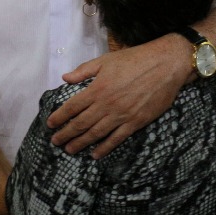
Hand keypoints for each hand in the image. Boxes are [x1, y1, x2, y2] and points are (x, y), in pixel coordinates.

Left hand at [47, 34, 192, 157]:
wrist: (166, 65)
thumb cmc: (134, 60)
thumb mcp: (105, 60)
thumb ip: (83, 71)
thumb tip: (64, 78)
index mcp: (97, 89)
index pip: (72, 107)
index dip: (59, 117)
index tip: (49, 124)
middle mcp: (106, 104)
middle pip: (81, 124)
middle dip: (66, 134)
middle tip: (55, 142)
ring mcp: (121, 115)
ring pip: (96, 134)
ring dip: (81, 143)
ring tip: (69, 150)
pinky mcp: (136, 122)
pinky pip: (117, 139)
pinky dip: (104, 148)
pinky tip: (95, 154)